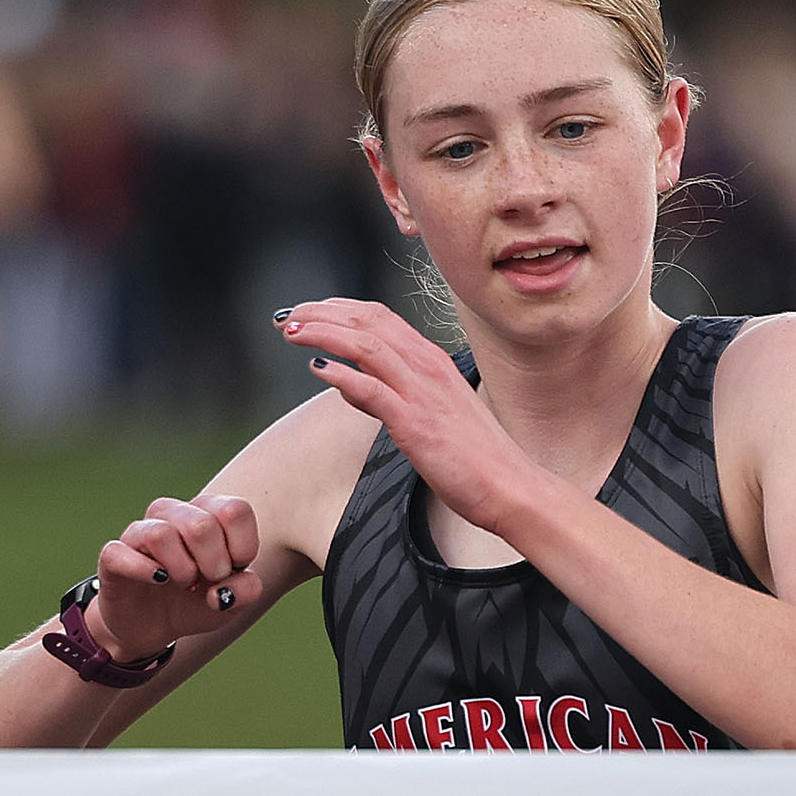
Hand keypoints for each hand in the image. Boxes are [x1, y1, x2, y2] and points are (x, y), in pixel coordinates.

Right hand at [91, 493, 268, 659]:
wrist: (153, 627)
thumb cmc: (195, 602)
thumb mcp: (232, 603)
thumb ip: (245, 591)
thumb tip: (223, 589)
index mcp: (206, 513)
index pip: (234, 510)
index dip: (242, 548)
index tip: (234, 570)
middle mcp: (173, 514)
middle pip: (202, 524)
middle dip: (214, 564)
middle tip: (208, 580)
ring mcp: (140, 532)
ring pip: (162, 534)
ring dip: (182, 569)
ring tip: (184, 583)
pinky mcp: (114, 556)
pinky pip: (121, 553)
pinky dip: (144, 571)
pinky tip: (159, 581)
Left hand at [277, 300, 545, 542]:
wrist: (510, 486)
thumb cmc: (474, 456)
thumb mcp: (430, 414)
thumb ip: (389, 395)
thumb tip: (351, 385)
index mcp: (432, 361)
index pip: (378, 317)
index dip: (338, 309)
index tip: (308, 312)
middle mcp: (427, 366)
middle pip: (366, 320)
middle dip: (320, 313)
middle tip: (286, 316)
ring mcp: (421, 392)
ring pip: (365, 344)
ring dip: (322, 333)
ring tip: (291, 332)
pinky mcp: (415, 423)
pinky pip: (371, 388)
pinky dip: (340, 374)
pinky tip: (317, 368)